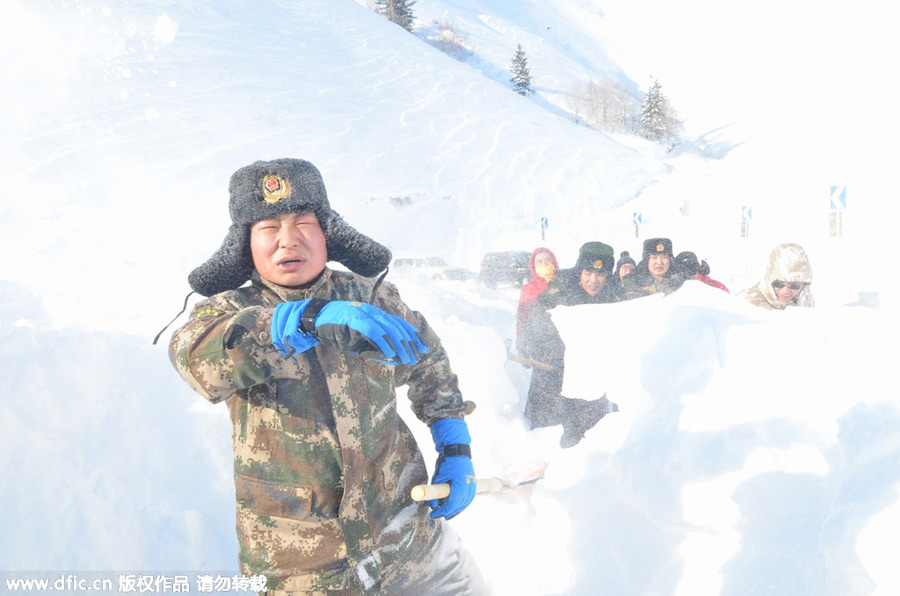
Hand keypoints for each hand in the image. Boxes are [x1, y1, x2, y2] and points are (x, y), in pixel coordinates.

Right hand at [271, 299, 428, 364]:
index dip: (411, 335)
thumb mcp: (358, 341)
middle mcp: (372, 312)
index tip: (421, 347)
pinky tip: (391, 354)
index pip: (397, 323)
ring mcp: (364, 314)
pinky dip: (384, 342)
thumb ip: (374, 347)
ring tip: (407, 358)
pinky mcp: (355, 319)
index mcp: (374, 314)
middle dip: (409, 342)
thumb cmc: (336, 331)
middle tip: (417, 356)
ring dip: (399, 345)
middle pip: (396, 326)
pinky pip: (374, 331)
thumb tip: (391, 356)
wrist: (315, 320)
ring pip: (388, 329)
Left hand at [428, 418, 475, 518]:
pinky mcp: (473, 485)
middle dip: (447, 512)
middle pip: (458, 506)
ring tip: (444, 511)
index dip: (443, 511)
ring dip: (454, 509)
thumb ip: (435, 491)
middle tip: (436, 514)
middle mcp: (469, 488)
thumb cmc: (447, 462)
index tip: (434, 514)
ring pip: (464, 504)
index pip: (452, 505)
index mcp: (461, 486)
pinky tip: (453, 506)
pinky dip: (460, 503)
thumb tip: (431, 505)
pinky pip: (467, 499)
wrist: (458, 451)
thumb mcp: (438, 477)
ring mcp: (472, 487)